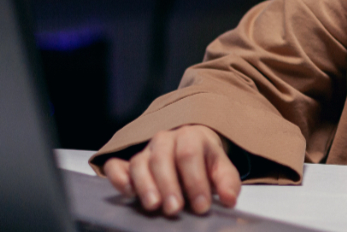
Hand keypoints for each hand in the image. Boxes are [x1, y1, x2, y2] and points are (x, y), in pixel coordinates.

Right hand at [104, 124, 241, 215]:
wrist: (190, 146)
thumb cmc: (205, 161)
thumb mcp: (221, 168)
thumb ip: (227, 182)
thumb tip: (230, 199)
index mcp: (190, 137)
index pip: (190, 155)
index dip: (195, 181)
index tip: (201, 206)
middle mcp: (165, 140)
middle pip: (162, 158)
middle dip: (169, 185)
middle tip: (174, 209)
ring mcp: (145, 150)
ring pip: (140, 163)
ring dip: (145, 185)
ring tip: (153, 205)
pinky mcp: (128, 163)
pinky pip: (117, 166)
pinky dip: (118, 178)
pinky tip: (127, 192)